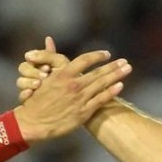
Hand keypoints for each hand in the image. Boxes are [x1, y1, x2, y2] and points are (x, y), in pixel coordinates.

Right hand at [13, 46, 130, 142]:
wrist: (33, 122)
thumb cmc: (35, 99)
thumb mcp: (43, 76)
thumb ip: (50, 57)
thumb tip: (49, 39)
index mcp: (63, 75)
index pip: (85, 60)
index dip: (97, 55)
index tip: (106, 54)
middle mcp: (73, 85)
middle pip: (98, 72)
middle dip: (114, 66)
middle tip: (125, 61)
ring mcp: (79, 99)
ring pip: (102, 84)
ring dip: (116, 75)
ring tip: (127, 69)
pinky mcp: (83, 112)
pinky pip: (100, 100)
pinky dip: (111, 92)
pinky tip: (120, 86)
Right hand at [17, 36, 68, 102]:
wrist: (75, 98)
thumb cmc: (71, 78)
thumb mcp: (62, 64)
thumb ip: (53, 53)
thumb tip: (48, 38)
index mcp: (39, 63)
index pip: (30, 57)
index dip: (36, 60)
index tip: (47, 66)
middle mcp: (32, 74)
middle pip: (23, 68)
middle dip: (33, 71)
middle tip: (45, 76)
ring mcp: (29, 86)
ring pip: (20, 82)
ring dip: (28, 82)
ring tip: (39, 84)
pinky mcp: (28, 99)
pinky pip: (20, 96)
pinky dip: (24, 94)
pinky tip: (31, 93)